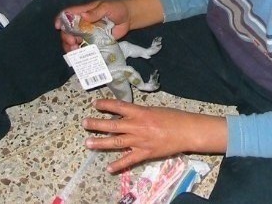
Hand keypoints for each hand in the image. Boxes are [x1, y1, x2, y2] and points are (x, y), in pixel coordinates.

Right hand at [53, 0, 131, 52]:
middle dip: (66, 37)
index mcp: (84, 12)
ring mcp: (87, 33)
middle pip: (67, 30)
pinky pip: (84, 47)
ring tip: (74, 50)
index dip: (60, 19)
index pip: (68, 14)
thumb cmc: (117, 9)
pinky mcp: (94, 42)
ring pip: (73, 40)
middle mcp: (83, 23)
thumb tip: (83, 17)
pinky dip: (79, 52)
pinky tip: (80, 56)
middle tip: (72, 42)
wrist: (129, 18)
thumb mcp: (106, 7)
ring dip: (70, 46)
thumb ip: (95, 12)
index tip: (58, 26)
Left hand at [83, 98, 226, 172]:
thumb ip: (140, 113)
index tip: (94, 103)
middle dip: (96, 124)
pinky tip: (108, 169)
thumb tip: (127, 115)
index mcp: (140, 112)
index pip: (118, 106)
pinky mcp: (145, 153)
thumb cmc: (173, 117)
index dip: (105, 104)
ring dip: (100, 142)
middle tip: (84, 123)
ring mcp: (139, 140)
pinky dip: (118, 164)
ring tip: (87, 142)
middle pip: (112, 125)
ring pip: (116, 141)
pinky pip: (129, 160)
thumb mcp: (154, 110)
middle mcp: (137, 126)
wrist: (187, 131)